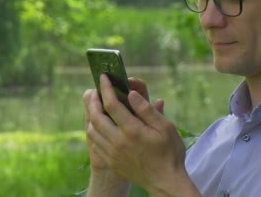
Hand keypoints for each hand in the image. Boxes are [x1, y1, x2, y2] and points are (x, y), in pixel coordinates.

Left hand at [86, 75, 196, 194]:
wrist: (166, 182)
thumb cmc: (170, 153)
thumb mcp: (165, 127)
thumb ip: (147, 110)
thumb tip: (132, 94)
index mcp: (132, 130)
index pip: (111, 104)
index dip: (105, 88)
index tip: (104, 77)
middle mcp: (118, 141)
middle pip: (96, 116)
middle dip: (93, 100)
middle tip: (94, 90)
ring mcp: (113, 153)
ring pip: (92, 130)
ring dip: (90, 116)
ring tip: (95, 106)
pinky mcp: (111, 161)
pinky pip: (95, 143)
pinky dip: (93, 131)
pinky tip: (98, 126)